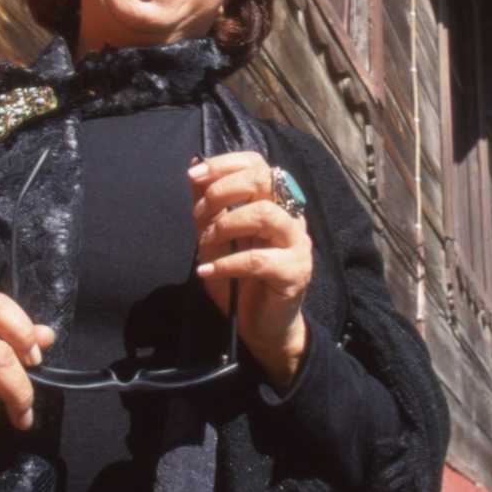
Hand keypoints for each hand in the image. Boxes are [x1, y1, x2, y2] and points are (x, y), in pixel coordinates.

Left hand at [189, 152, 311, 387]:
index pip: (257, 164)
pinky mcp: (296, 271)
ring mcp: (297, 243)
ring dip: (226, 224)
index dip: (225, 164)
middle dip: (224, 189)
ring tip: (205, 242)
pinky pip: (259, 259)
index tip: (194, 175)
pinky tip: (207, 271)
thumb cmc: (240, 281)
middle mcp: (291, 216)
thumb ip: (208, 207)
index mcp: (274, 202)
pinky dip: (226, 263)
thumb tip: (194, 168)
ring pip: (266, 214)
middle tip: (200, 211)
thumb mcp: (215, 240)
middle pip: (264, 180)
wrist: (262, 327)